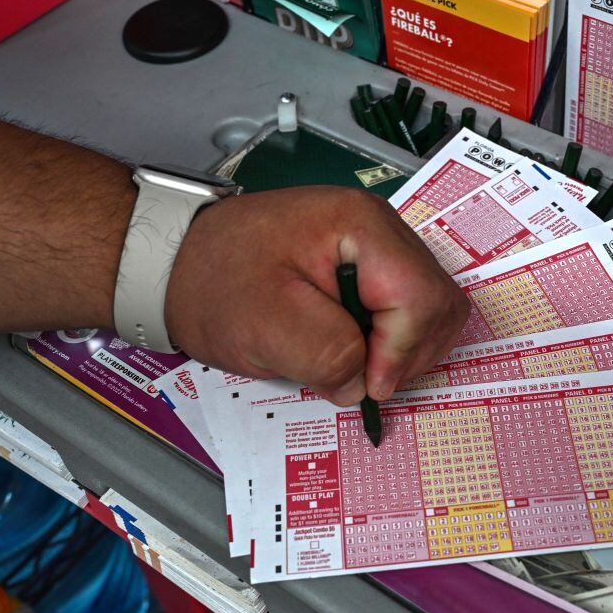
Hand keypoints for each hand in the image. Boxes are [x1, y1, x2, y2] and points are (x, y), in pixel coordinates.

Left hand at [165, 187, 468, 405]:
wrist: (174, 261)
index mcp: (362, 226)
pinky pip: (409, 306)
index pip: (421, 298)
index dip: (400, 352)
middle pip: (439, 300)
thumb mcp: (266, 326)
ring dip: (407, 348)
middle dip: (411, 352)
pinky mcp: (369, 262)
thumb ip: (329, 355)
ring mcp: (378, 243)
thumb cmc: (214, 285)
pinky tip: (358, 350)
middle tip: (366, 380)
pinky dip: (395, 339)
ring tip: (360, 367)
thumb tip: (365, 382)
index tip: (364, 386)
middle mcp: (381, 226)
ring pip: (433, 306)